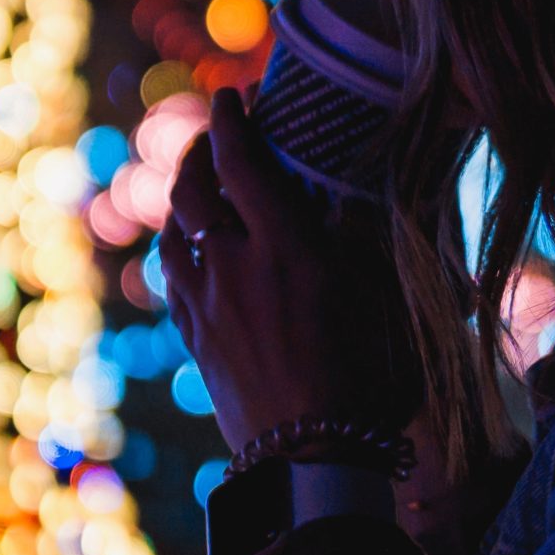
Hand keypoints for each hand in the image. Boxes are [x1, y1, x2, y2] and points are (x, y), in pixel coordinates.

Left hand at [156, 88, 419, 457]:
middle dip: (200, 150)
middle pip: (195, 188)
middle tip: (215, 134)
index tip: (234, 96)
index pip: (244, 163)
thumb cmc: (366, 383)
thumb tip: (351, 202)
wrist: (311, 458)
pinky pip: (174, 275)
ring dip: (183, 197)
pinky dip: (179, 245)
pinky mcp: (195, 339)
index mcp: (289, 249)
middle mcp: (237, 268)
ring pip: (175, 230)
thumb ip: (361, 244)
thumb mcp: (380, 301)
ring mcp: (207, 305)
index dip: (233, 121)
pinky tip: (191, 245)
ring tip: (200, 184)